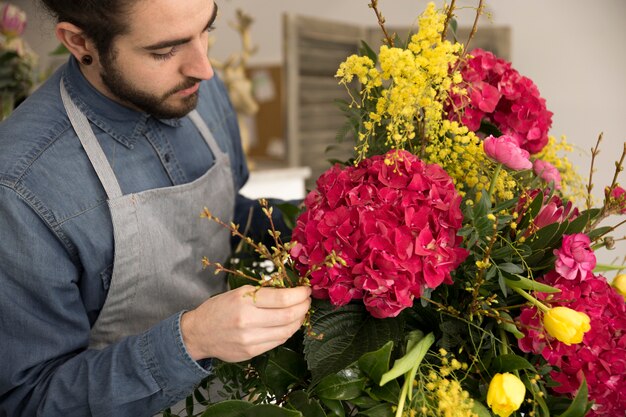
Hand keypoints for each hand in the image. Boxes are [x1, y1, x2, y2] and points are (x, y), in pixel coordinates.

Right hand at [181, 285, 311, 361]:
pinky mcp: (251, 352)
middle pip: (289, 316)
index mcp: (244, 300)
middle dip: (304, 307)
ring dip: (299, 321)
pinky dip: (287, 332)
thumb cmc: (220, 308)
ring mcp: (249, 339)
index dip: (300, 294)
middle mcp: (247, 320)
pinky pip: (278, 342)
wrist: (199, 333)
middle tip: (307, 301)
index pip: (283, 299)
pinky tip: (288, 324)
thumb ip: (264, 293)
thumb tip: (292, 291)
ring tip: (300, 312)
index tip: (306, 290)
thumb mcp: (239, 292)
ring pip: (287, 331)